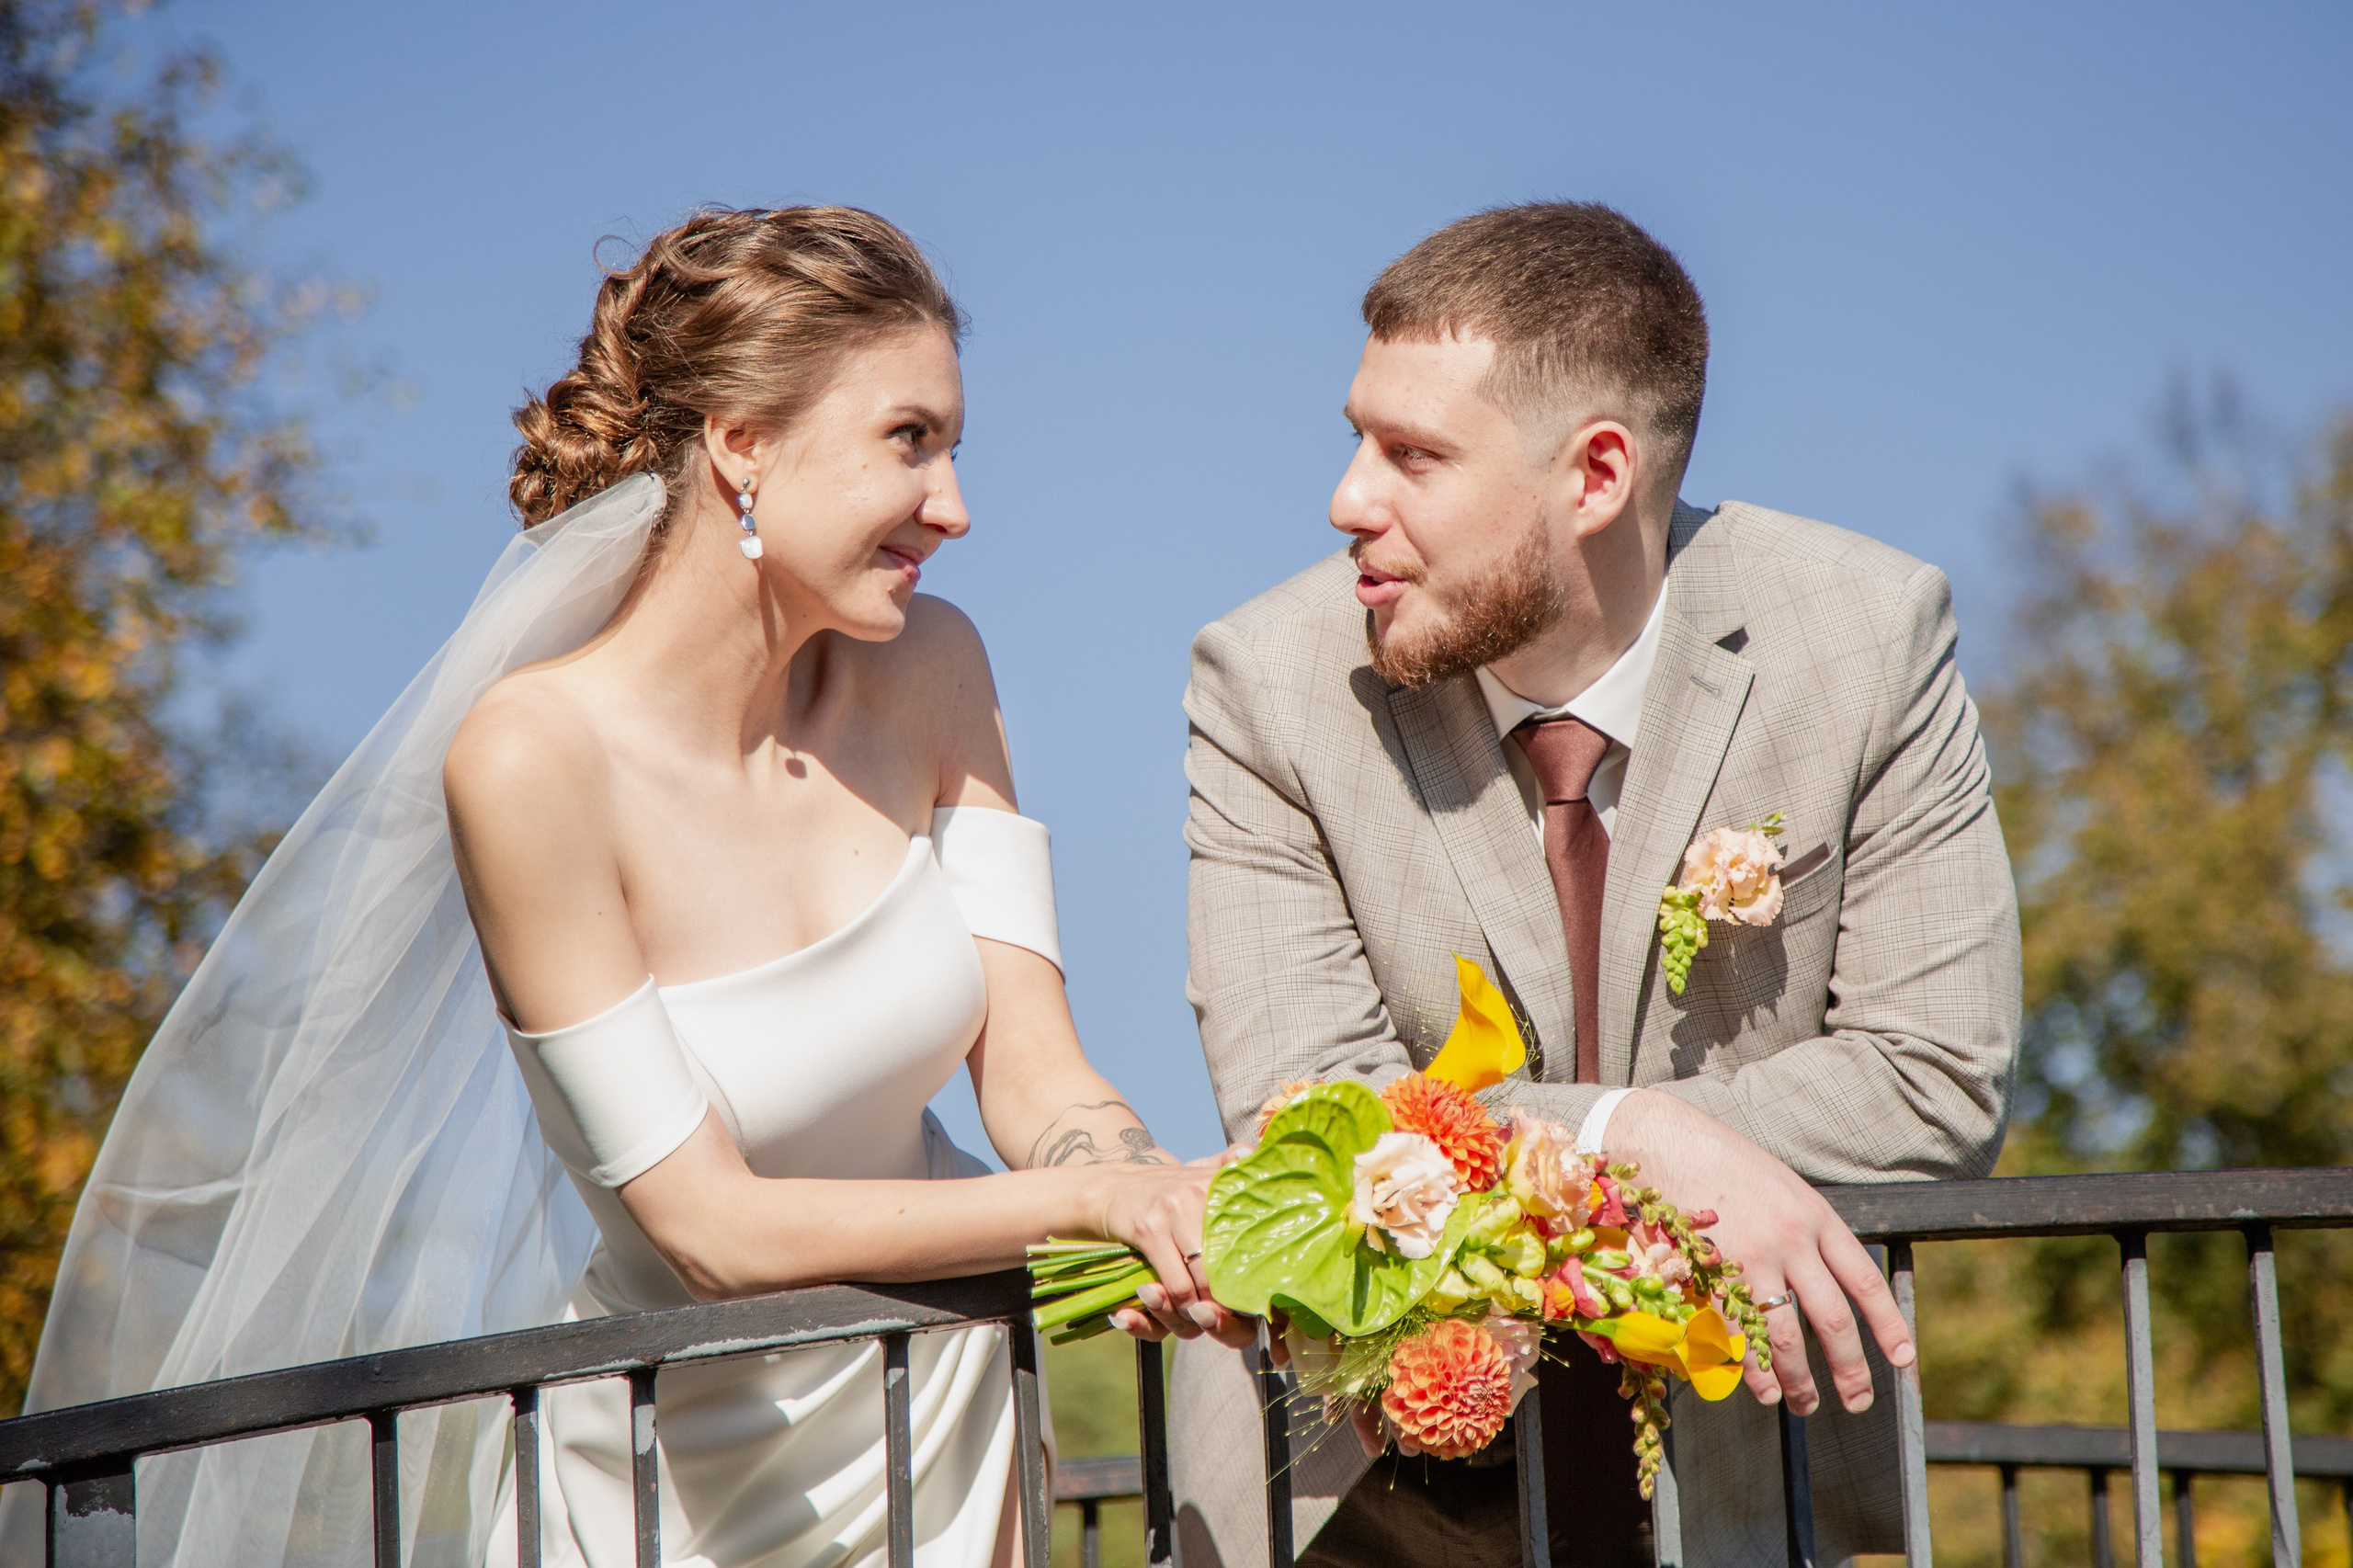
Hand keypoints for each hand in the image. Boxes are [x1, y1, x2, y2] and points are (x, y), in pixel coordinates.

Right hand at [1099, 1153, 1255, 1347]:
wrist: (1112, 1188)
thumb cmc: (1166, 1192)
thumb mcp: (1198, 1173)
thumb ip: (1228, 1165)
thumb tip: (1250, 1152)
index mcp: (1219, 1184)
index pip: (1252, 1237)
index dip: (1257, 1273)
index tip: (1258, 1295)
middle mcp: (1201, 1193)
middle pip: (1232, 1262)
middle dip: (1233, 1298)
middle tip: (1235, 1315)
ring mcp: (1174, 1210)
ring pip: (1204, 1278)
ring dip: (1207, 1307)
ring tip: (1210, 1317)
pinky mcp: (1149, 1229)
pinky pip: (1175, 1283)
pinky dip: (1182, 1305)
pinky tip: (1184, 1309)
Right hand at [1603, 1091, 1914, 1415]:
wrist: (1664, 1138)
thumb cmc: (1720, 1161)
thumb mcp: (1780, 1186)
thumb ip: (1804, 1231)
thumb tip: (1821, 1285)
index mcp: (1815, 1216)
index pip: (1864, 1280)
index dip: (1888, 1325)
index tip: (1903, 1359)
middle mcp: (1792, 1239)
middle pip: (1834, 1319)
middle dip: (1850, 1369)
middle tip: (1857, 1400)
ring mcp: (1752, 1257)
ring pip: (1789, 1335)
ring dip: (1800, 1379)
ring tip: (1804, 1404)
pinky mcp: (1713, 1271)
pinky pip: (1741, 1333)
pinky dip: (1753, 1369)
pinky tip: (1761, 1390)